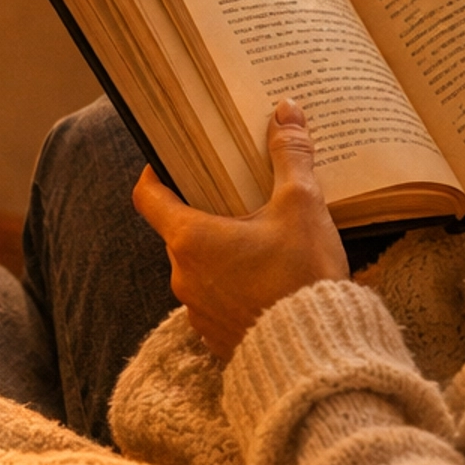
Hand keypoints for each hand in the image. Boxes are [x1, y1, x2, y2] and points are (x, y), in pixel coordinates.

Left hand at [131, 99, 349, 359]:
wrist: (316, 354)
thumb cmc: (302, 276)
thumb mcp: (301, 207)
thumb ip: (290, 156)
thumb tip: (286, 110)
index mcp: (189, 238)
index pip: (148, 196)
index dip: (154, 173)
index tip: (171, 159)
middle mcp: (182, 275)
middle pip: (178, 229)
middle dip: (203, 209)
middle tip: (234, 190)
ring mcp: (196, 310)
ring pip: (198, 266)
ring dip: (219, 250)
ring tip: (259, 236)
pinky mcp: (216, 336)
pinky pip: (215, 299)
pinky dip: (232, 284)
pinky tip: (266, 277)